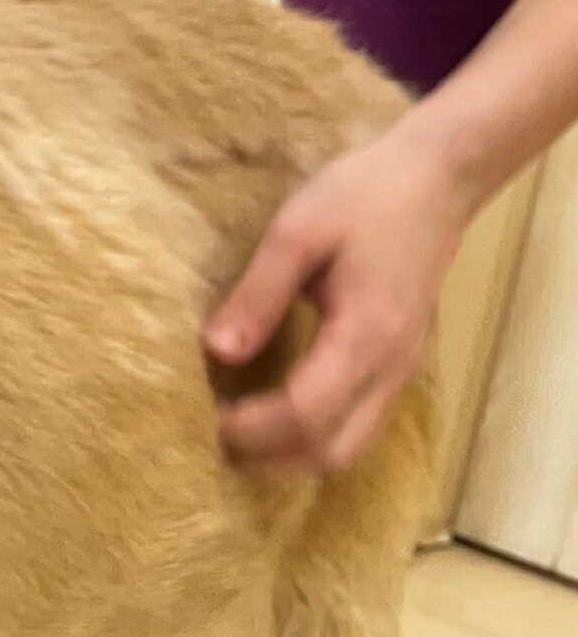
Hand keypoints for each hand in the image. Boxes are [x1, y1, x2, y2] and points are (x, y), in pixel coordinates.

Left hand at [204, 123, 470, 471]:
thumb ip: (257, 294)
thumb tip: (216, 351)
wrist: (434, 182)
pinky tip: (271, 413)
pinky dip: (313, 435)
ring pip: (349, 447)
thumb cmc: (362, 198)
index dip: (252, 428)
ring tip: (235, 430)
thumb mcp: (297, 232)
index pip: (306, 413)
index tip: (203, 417)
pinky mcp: (396, 365)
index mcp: (366, 335)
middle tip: (210, 432)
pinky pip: (357, 424)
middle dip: (269, 455)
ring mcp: (399, 371)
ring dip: (291, 454)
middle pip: (331, 450)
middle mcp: (390, 367)